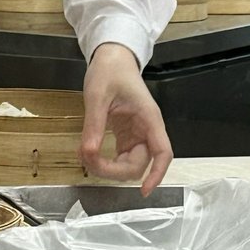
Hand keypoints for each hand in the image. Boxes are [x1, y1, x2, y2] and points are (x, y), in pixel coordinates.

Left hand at [81, 43, 172, 196]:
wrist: (111, 58)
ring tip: (86, 156)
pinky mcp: (125, 135)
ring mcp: (136, 133)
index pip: (163, 153)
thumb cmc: (110, 70)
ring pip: (129, 164)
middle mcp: (146, 129)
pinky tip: (89, 154)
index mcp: (149, 118)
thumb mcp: (98, 96)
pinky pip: (119, 157)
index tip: (144, 191)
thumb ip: (94, 126)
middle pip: (140, 164)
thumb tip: (89, 153)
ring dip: (108, 167)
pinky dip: (104, 160)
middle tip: (88, 160)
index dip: (157, 174)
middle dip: (114, 170)